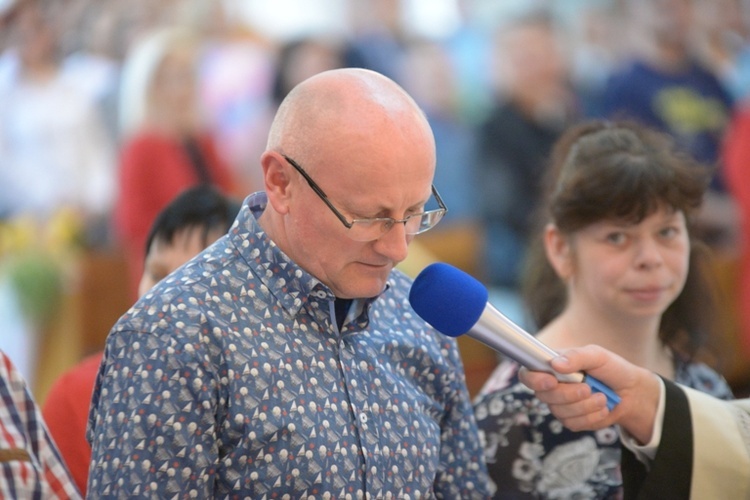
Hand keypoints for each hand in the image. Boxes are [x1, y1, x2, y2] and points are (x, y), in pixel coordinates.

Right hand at [518, 345, 661, 443]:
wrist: (631, 393)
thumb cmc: (611, 369)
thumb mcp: (597, 356)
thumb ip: (576, 356)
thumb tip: (555, 364)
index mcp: (551, 366)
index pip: (528, 374)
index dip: (534, 379)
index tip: (551, 381)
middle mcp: (551, 386)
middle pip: (543, 395)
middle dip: (568, 394)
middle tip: (588, 387)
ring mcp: (559, 404)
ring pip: (559, 411)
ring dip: (584, 406)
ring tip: (601, 396)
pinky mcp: (570, 420)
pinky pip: (572, 424)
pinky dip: (591, 417)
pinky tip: (601, 408)